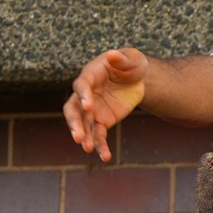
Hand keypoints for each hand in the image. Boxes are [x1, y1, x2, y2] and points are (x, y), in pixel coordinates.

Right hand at [63, 47, 147, 161]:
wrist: (138, 79)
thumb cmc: (131, 64)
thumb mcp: (131, 59)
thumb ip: (121, 58)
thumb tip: (113, 55)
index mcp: (90, 76)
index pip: (81, 86)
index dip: (83, 95)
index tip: (88, 106)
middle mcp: (86, 95)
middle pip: (74, 110)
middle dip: (75, 123)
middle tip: (77, 136)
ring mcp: (92, 110)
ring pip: (84, 126)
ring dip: (84, 137)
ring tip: (87, 148)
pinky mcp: (102, 121)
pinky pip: (98, 135)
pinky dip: (101, 146)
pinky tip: (105, 157)